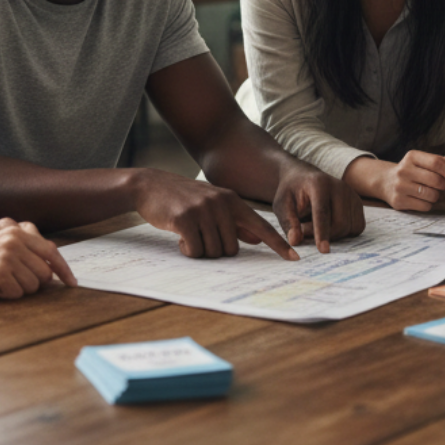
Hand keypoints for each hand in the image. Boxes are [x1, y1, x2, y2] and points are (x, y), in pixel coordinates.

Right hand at [0, 219, 75, 298]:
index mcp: (16, 229)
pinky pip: (17, 294)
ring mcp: (7, 256)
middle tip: (12, 280)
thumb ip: (22, 239)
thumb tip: (50, 256)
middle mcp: (14, 239)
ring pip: (33, 286)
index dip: (63, 269)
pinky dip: (6, 295)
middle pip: (44, 273)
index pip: (50, 250)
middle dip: (32, 282)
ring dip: (18, 289)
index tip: (71, 282)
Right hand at [131, 168, 297, 259]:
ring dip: (200, 250)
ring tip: (188, 234)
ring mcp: (203, 210)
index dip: (277, 243)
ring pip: (214, 251)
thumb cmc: (182, 197)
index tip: (294, 258)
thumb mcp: (211, 203)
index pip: (260, 225)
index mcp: (231, 199)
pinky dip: (188, 250)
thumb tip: (255, 238)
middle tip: (200, 237)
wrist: (150, 185)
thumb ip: (234, 220)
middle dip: (216, 250)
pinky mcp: (185, 219)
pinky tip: (179, 237)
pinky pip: (195, 250)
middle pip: (232, 248)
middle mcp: (221, 203)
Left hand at [271, 164, 364, 252]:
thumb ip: (287, 222)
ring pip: (349, 228)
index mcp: (319, 183)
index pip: (323, 212)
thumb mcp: (282, 204)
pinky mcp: (358, 204)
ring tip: (316, 226)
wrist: (304, 178)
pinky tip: (331, 226)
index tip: (322, 250)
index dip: (322, 232)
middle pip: (339, 223)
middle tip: (305, 232)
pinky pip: (357, 228)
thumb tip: (295, 240)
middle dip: (324, 236)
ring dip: (333, 235)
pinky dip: (345, 233)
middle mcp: (340, 187)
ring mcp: (352, 195)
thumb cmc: (292, 193)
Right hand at [378, 150, 444, 212]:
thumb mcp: (422, 161)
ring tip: (429, 192)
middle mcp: (403, 170)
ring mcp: (400, 186)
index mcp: (411, 157)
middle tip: (441, 186)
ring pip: (431, 195)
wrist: (386, 181)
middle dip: (443, 185)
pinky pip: (425, 206)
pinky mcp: (399, 201)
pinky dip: (428, 204)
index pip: (436, 162)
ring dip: (435, 196)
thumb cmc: (411, 171)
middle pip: (436, 180)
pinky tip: (421, 199)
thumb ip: (441, 161)